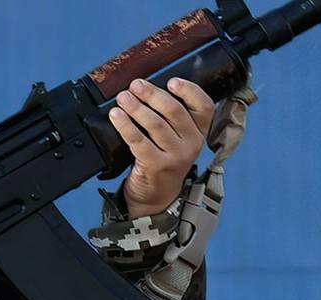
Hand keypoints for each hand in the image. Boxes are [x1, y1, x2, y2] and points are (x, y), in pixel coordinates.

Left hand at [109, 77, 214, 217]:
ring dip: (136, 107)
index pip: (204, 106)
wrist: (156, 198)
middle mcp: (191, 144)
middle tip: (135, 85)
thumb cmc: (163, 162)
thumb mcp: (176, 140)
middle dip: (152, 94)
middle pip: (174, 111)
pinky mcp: (156, 166)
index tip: (172, 80)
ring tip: (123, 97)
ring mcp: (175, 156)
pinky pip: (138, 141)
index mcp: (200, 133)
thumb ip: (170, 118)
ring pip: (155, 124)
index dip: (189, 90)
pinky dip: (125, 125)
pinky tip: (116, 116)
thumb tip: (146, 90)